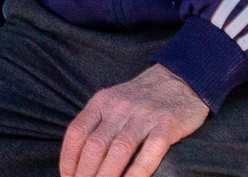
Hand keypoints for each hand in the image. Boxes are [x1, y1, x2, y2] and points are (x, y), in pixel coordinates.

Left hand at [59, 64, 207, 176]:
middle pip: (95, 145)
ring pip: (119, 150)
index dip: (69, 159)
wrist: (178, 79)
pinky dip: (137, 172)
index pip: (77, 132)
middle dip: (85, 172)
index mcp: (101, 102)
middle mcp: (119, 108)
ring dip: (107, 176)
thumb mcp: (113, 101)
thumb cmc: (141, 97)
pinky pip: (150, 152)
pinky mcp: (166, 126)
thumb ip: (97, 123)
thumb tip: (79, 157)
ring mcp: (143, 116)